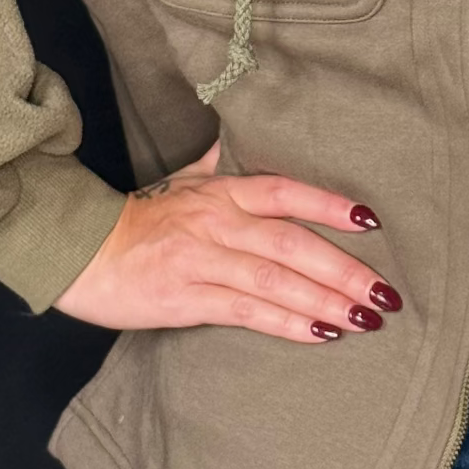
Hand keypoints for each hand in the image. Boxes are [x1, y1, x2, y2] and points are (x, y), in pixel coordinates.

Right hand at [52, 141, 397, 340]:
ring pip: (275, 280)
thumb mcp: (182, 181)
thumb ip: (219, 163)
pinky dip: (286, 323)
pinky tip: (320, 334)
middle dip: (345, 269)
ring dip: (326, 301)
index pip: (287, 191)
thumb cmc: (141, 219)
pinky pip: (245, 311)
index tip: (374, 222)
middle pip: (292, 242)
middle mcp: (218, 221)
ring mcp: (202, 260)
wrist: (82, 252)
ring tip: (365, 319)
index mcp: (223, 192)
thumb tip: (242, 134)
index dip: (331, 204)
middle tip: (387, 294)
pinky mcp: (185, 298)